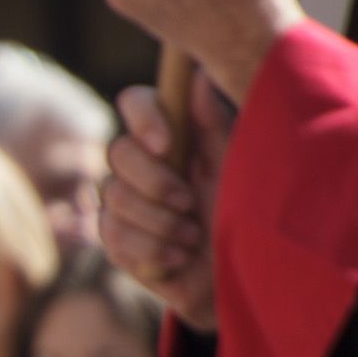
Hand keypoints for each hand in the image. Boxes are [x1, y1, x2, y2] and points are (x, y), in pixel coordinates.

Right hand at [99, 77, 233, 330]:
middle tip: (188, 202)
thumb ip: (214, 127)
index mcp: (169, 136)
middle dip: (155, 182)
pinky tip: (177, 258)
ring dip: (160, 223)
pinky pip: (115, 238)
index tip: (166, 143)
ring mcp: (121, 203)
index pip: (135, 102)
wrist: (238, 279)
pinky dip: (152, 250)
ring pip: (114, 199)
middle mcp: (138, 164)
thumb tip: (198, 77)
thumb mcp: (234, 169)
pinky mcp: (116, 242)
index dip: (143, 117)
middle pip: (118, 152)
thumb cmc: (243, 216)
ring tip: (192, 237)